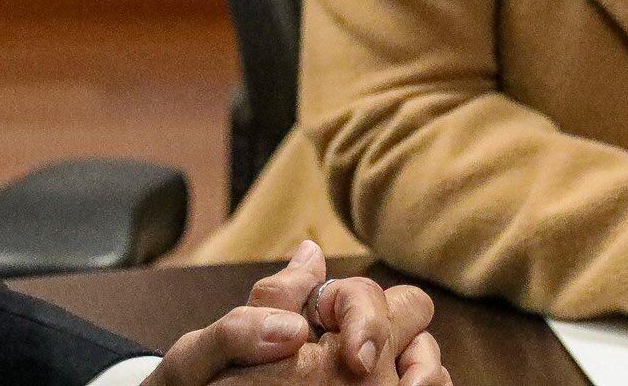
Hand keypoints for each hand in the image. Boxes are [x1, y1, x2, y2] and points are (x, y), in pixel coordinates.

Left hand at [148, 240, 448, 384]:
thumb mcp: (202, 358)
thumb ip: (246, 316)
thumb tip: (309, 255)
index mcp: (306, 315)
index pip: (362, 296)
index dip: (365, 317)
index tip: (354, 358)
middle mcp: (342, 341)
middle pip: (409, 315)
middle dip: (411, 341)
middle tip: (398, 380)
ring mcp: (363, 374)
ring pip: (422, 358)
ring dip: (426, 371)